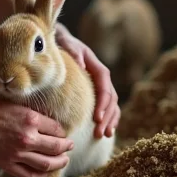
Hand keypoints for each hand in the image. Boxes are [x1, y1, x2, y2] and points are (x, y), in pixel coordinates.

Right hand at [0, 95, 74, 176]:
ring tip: (63, 161)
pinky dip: (41, 175)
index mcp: (30, 119)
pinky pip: (29, 175)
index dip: (62, 132)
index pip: (57, 129)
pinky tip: (45, 172)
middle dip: (66, 148)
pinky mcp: (7, 164)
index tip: (63, 134)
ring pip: (47, 164)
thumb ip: (30, 113)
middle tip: (69, 147)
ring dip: (59, 163)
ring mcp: (18, 153)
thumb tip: (45, 121)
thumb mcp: (13, 103)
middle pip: (57, 148)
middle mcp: (27, 137)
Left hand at [55, 23, 118, 138]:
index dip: (103, 104)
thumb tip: (81, 65)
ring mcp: (102, 86)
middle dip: (107, 117)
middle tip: (99, 132)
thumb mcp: (68, 45)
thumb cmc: (64, 44)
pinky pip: (108, 107)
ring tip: (104, 135)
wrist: (63, 42)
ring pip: (112, 106)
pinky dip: (109, 119)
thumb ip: (74, 53)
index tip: (97, 118)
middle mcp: (103, 78)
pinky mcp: (97, 93)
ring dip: (110, 121)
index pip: (105, 88)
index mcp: (98, 68)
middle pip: (111, 100)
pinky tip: (106, 131)